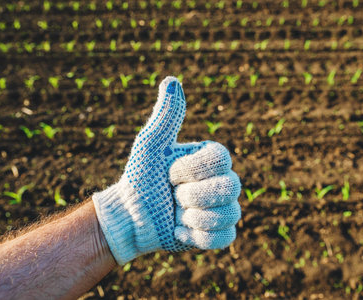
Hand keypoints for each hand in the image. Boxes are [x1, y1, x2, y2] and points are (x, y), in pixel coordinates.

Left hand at [93, 76, 240, 264]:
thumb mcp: (150, 145)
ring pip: (228, 215)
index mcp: (211, 159)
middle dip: (191, 196)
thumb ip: (165, 116)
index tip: (169, 172)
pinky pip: (225, 237)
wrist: (130, 216)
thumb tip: (171, 81)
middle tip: (172, 195)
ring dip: (192, 217)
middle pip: (231, 188)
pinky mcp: (219, 233)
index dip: (192, 169)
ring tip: (175, 213)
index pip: (222, 159)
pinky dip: (197, 237)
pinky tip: (179, 229)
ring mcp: (223, 208)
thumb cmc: (140, 177)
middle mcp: (223, 181)